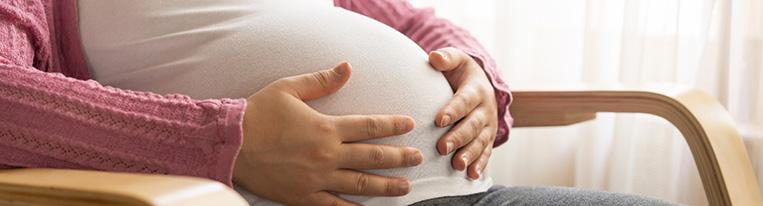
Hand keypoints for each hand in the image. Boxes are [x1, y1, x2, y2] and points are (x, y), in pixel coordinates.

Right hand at [234, 62, 423, 205]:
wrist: (229, 144)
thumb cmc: (258, 113)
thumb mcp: (289, 89)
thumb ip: (322, 81)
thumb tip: (347, 67)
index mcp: (326, 128)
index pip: (369, 126)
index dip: (392, 125)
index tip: (409, 124)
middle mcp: (327, 155)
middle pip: (373, 157)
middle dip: (399, 158)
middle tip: (418, 159)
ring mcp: (317, 179)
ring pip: (361, 184)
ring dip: (386, 186)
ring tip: (406, 187)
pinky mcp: (303, 197)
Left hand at [428, 47, 497, 179]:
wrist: (481, 85)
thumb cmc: (460, 73)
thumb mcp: (457, 60)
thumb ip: (446, 58)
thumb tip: (434, 57)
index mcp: (476, 90)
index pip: (464, 100)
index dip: (453, 110)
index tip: (438, 120)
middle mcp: (485, 109)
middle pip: (472, 125)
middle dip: (458, 137)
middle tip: (442, 147)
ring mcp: (488, 126)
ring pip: (480, 142)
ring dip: (469, 154)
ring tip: (457, 165)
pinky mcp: (488, 139)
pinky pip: (485, 153)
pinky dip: (480, 164)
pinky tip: (471, 176)